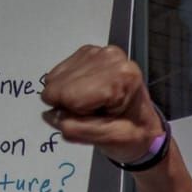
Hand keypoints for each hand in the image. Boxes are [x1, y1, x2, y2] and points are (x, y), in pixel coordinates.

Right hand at [40, 45, 164, 163]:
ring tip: (94, 104)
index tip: (96, 118)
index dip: (72, 113)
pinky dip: (68, 87)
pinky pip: (59, 73)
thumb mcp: (106, 140)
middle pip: (58, 84)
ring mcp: (98, 51)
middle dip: (69, 104)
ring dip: (69, 96)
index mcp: (121, 76)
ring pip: (56, 78)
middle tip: (94, 112)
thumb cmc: (131, 135)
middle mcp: (110, 57)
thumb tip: (49, 114)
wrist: (142, 125)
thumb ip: (75, 128)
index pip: (68, 94)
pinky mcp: (87, 52)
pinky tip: (88, 94)